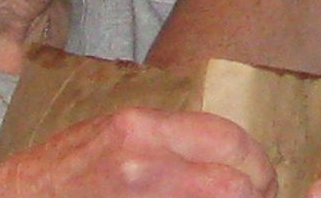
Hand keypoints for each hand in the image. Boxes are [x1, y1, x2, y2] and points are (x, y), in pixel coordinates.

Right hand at [0, 106, 276, 197]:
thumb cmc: (61, 172)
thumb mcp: (115, 134)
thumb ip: (170, 140)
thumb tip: (229, 159)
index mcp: (142, 129)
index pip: (230, 139)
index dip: (256, 163)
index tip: (260, 178)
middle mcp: (145, 163)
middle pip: (237, 185)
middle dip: (255, 194)